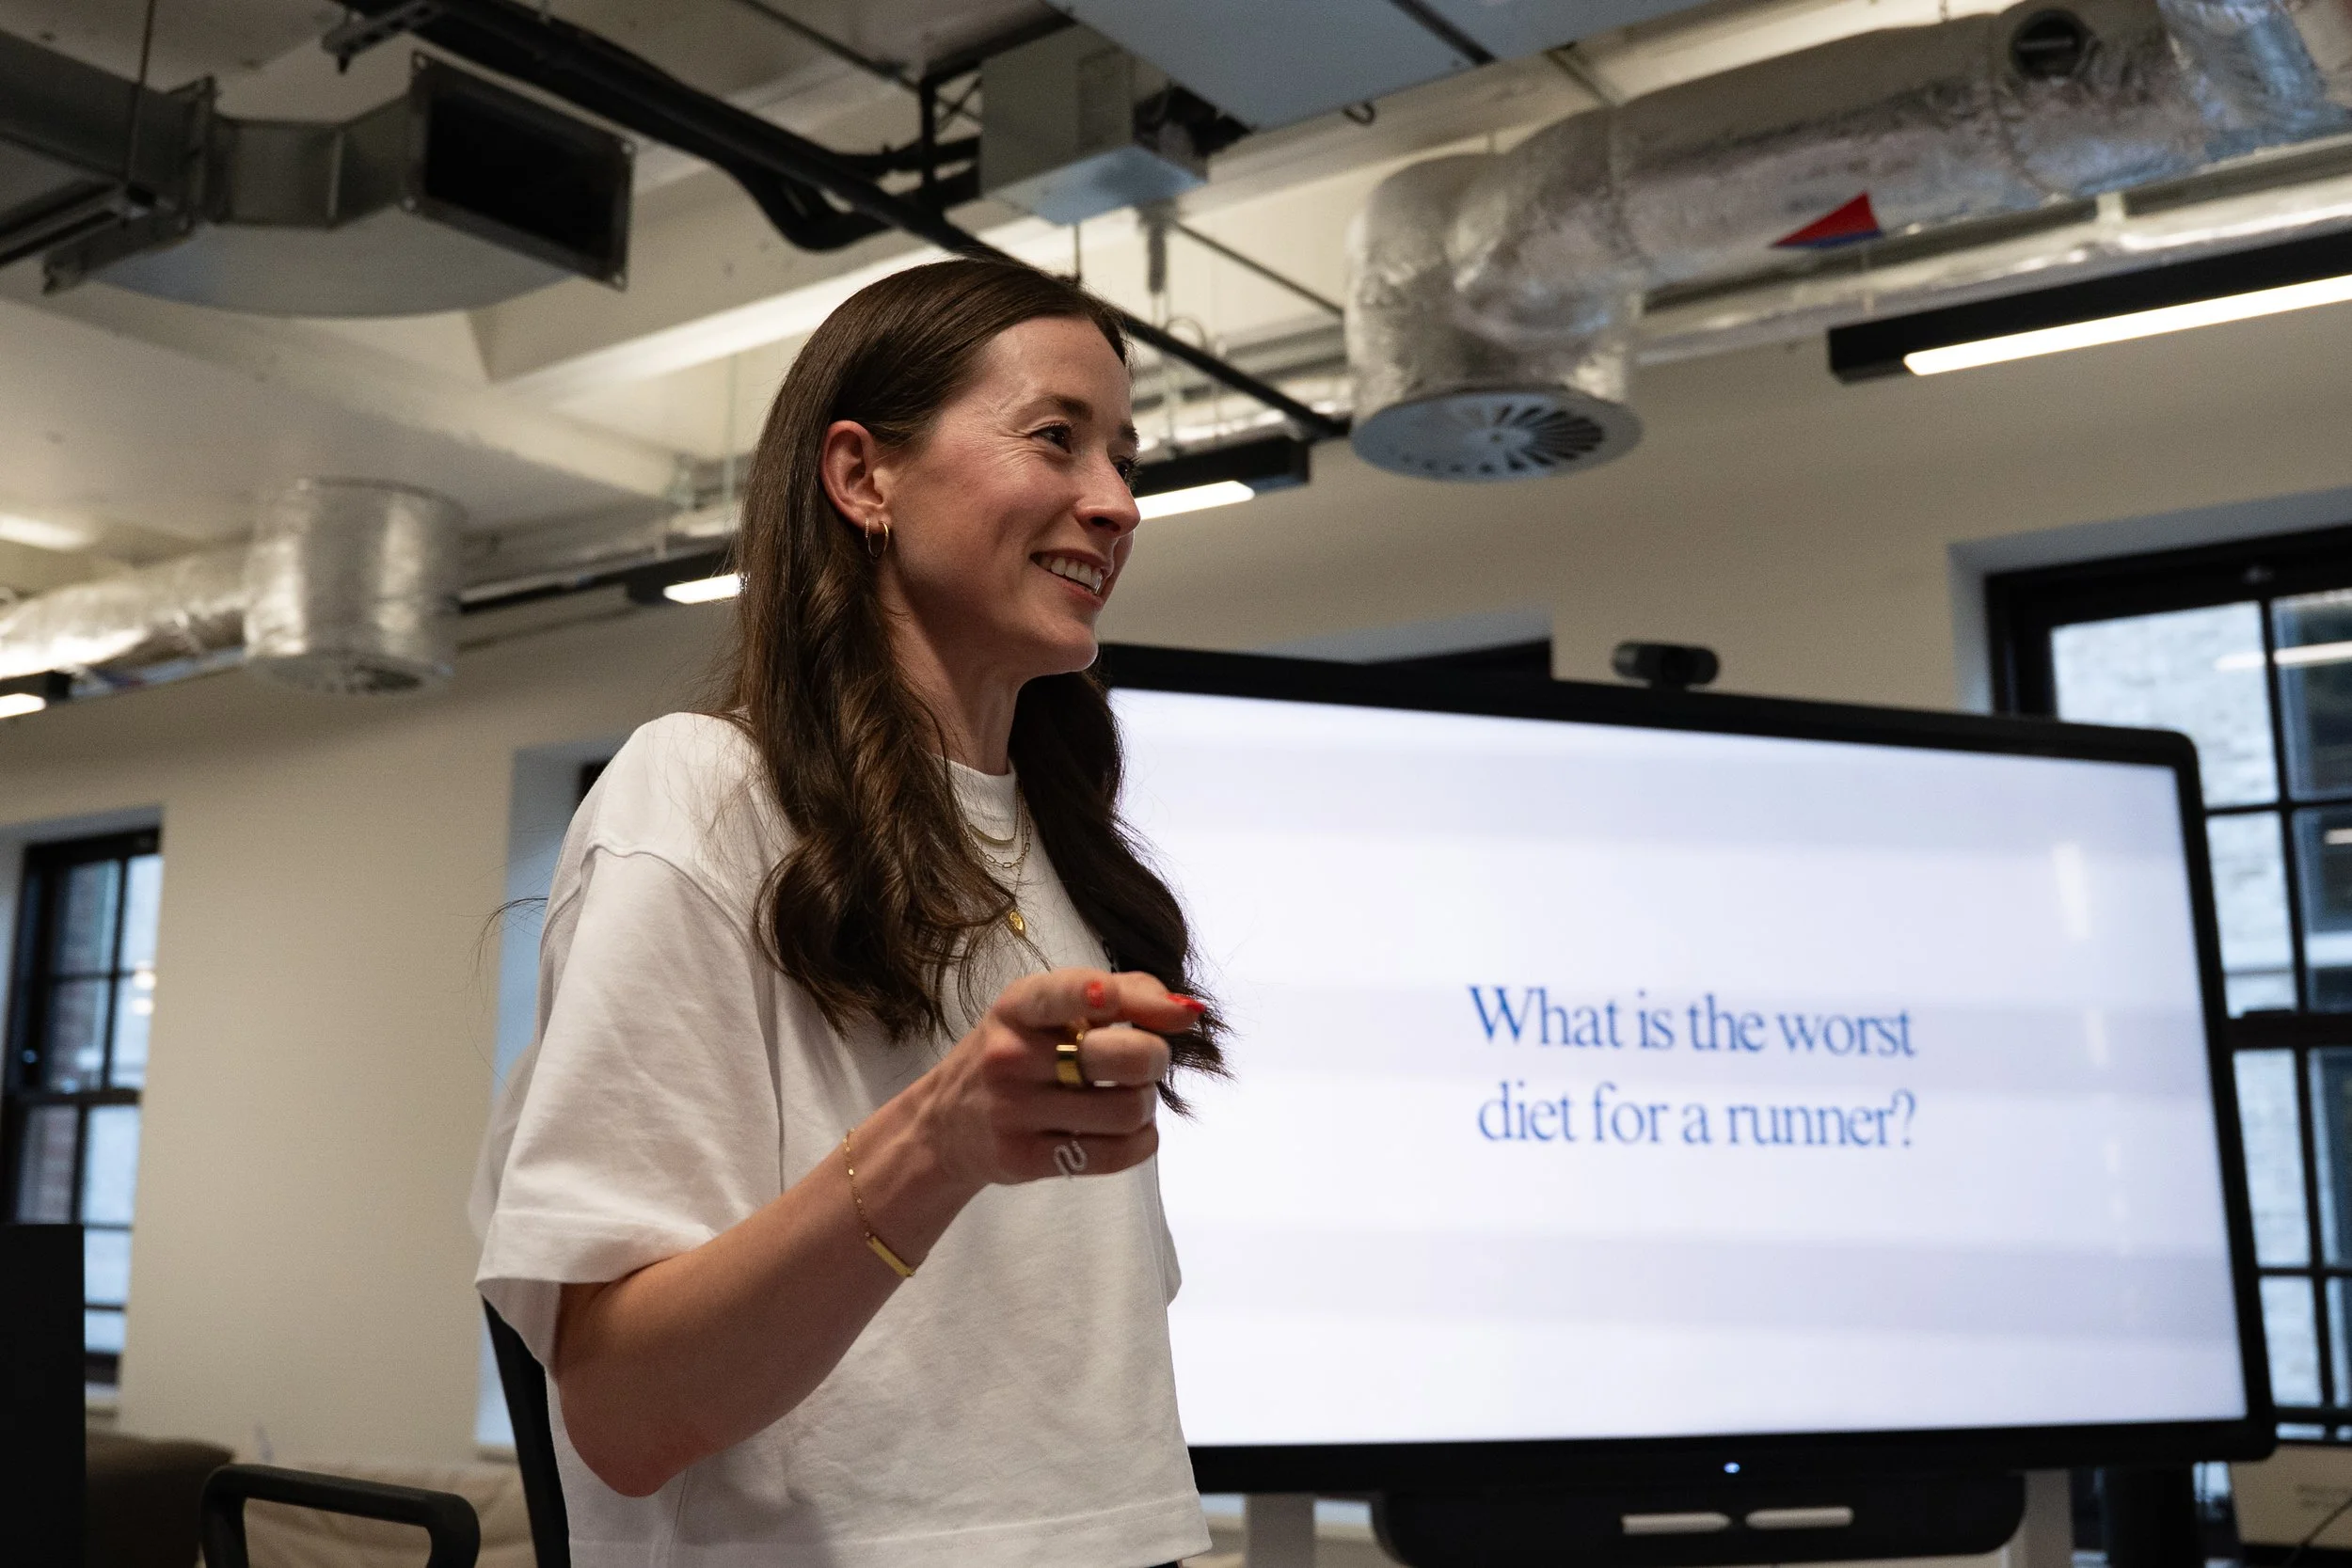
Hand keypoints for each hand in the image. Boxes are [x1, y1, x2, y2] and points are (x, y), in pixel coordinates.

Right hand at [914, 968, 1204, 1186]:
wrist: (945, 1125)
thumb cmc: (1016, 1053)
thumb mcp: (1047, 1009)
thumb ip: (1124, 993)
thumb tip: (1189, 1011)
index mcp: (1019, 1006)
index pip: (1065, 993)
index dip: (1101, 994)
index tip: (1113, 999)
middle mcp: (1012, 1055)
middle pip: (1125, 1058)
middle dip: (1155, 1058)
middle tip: (1146, 1061)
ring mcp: (1016, 1110)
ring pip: (1129, 1110)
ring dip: (1146, 1103)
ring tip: (1128, 1096)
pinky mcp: (1025, 1158)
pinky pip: (1116, 1153)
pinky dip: (1142, 1141)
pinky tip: (1128, 1130)